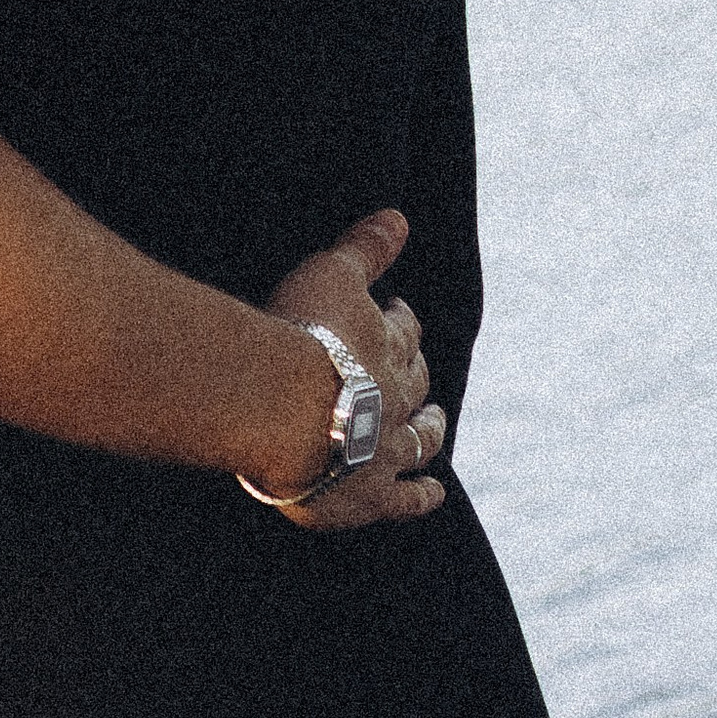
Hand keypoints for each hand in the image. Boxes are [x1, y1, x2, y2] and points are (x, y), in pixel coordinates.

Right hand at [257, 208, 448, 530]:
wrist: (279, 407)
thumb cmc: (299, 334)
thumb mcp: (331, 275)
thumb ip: (365, 249)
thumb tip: (400, 218)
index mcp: (388, 346)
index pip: (405, 331)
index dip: (403, 322)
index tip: (399, 314)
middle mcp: (397, 398)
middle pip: (417, 384)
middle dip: (420, 375)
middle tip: (419, 370)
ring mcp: (387, 449)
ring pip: (421, 440)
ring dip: (430, 431)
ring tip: (437, 424)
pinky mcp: (370, 495)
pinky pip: (406, 499)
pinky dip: (422, 495)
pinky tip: (434, 493)